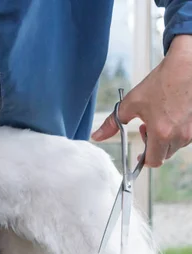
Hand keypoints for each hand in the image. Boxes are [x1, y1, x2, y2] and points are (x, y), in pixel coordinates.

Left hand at [92, 35, 191, 166]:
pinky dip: (175, 132)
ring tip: (156, 119)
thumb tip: (96, 137)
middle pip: (163, 155)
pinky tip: (169, 116)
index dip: (144, 159)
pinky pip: (184, 136)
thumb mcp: (130, 103)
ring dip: (163, 138)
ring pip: (174, 146)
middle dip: (152, 146)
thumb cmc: (160, 83)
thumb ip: (112, 124)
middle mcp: (180, 135)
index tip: (139, 154)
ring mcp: (191, 130)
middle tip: (145, 127)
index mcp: (162, 133)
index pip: (154, 161)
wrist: (186, 67)